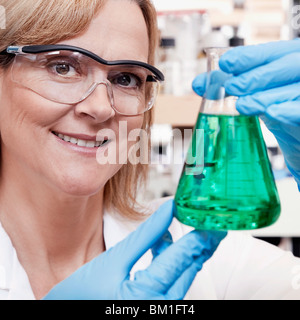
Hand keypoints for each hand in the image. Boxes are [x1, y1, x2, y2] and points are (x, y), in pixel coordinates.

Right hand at [43, 200, 225, 299]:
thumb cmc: (82, 295)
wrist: (72, 311)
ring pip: (183, 275)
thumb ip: (145, 236)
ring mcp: (160, 309)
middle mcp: (161, 307)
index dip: (200, 235)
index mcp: (148, 295)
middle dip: (201, 243)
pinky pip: (172, 282)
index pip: (184, 257)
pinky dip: (172, 262)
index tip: (211, 220)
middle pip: (190, 268)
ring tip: (190, 229)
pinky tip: (166, 245)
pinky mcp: (156, 307)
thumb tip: (167, 212)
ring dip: (187, 251)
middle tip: (211, 224)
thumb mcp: (114, 260)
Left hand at [193, 40, 299, 188]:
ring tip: (242, 104)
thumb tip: (199, 84)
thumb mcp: (253, 94)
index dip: (248, 57)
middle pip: (285, 66)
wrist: (297, 133)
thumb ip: (229, 87)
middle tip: (231, 87)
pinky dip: (289, 111)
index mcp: (288, 60)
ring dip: (265, 96)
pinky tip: (273, 113)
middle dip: (255, 76)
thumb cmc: (277, 106)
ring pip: (294, 88)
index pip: (271, 53)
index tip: (226, 63)